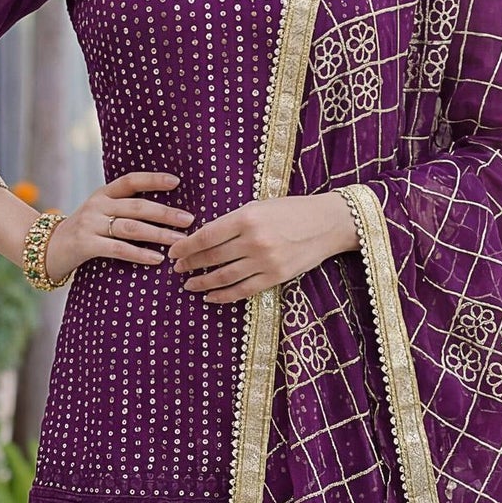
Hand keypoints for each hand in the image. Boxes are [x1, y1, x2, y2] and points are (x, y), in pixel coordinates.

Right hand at [42, 171, 194, 282]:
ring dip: (159, 234)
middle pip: (137, 206)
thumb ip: (124, 210)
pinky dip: (140, 254)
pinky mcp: (86, 244)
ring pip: (131, 227)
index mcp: (103, 194)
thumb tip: (164, 212)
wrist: (46, 248)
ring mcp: (90, 224)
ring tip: (180, 241)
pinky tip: (157, 258)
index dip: (153, 180)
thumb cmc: (84, 233)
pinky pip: (118, 249)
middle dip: (166, 213)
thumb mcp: (100, 213)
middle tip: (189, 220)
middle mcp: (97, 205)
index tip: (176, 182)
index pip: (130, 181)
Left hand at [167, 192, 358, 303]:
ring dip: (203, 282)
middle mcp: (254, 240)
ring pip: (224, 276)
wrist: (328, 223)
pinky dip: (224, 295)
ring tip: (189, 284)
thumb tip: (204, 238)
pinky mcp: (276, 277)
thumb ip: (234, 222)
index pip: (206, 235)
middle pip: (212, 257)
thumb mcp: (260, 206)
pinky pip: (243, 290)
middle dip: (191, 264)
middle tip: (178, 269)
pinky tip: (210, 296)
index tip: (174, 252)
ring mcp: (265, 261)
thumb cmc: (292, 210)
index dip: (186, 246)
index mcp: (247, 217)